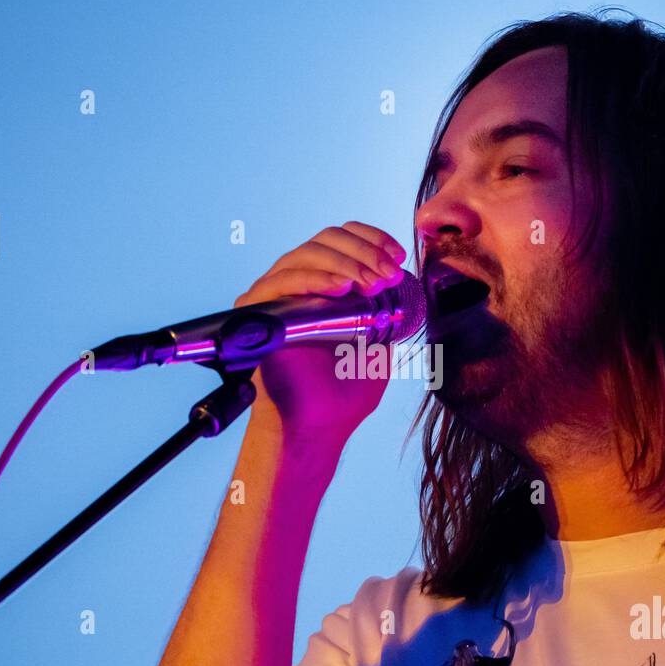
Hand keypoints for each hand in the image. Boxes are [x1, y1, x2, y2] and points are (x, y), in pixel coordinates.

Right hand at [234, 221, 407, 448]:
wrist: (320, 426)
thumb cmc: (345, 391)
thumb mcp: (381, 339)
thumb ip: (389, 308)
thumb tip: (407, 278)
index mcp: (324, 285)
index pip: (343, 240)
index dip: (372, 239)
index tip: (398, 256)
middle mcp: (296, 283)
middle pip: (325, 240)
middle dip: (364, 252)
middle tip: (388, 275)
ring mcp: (275, 295)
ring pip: (305, 254)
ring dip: (346, 263)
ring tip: (372, 285)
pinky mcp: (256, 311)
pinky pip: (282, 281)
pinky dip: (314, 278)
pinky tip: (341, 288)